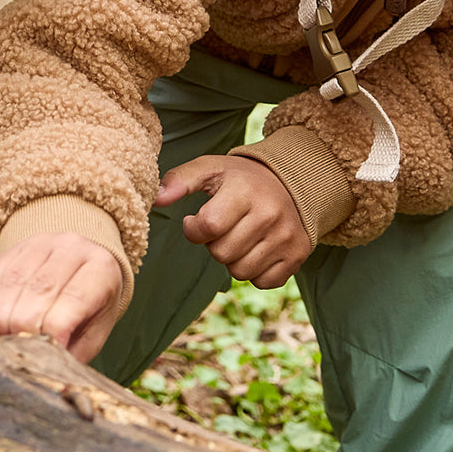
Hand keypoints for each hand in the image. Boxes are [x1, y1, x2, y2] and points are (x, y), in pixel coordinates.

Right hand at [0, 232, 122, 363]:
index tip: (44, 358)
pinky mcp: (15, 247)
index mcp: (100, 269)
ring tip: (10, 342)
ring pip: (11, 284)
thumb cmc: (93, 306)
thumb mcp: (96, 331)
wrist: (86, 261)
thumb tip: (55, 385)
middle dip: (24, 331)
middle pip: (38, 292)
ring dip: (4, 321)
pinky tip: (5, 317)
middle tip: (22, 353)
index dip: (54, 332)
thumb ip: (76, 356)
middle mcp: (71, 248)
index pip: (73, 300)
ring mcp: (41, 242)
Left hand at [154, 155, 311, 288]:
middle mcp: (269, 214)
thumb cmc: (240, 179)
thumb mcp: (210, 169)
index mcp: (244, 190)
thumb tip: (155, 199)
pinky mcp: (297, 256)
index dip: (194, 228)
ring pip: (240, 272)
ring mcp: (286, 237)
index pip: (208, 227)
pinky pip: (262, 282)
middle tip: (224, 226)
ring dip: (233, 258)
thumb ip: (179, 180)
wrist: (290, 182)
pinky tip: (258, 247)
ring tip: (240, 235)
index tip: (195, 219)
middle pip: (221, 253)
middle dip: (214, 243)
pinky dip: (255, 270)